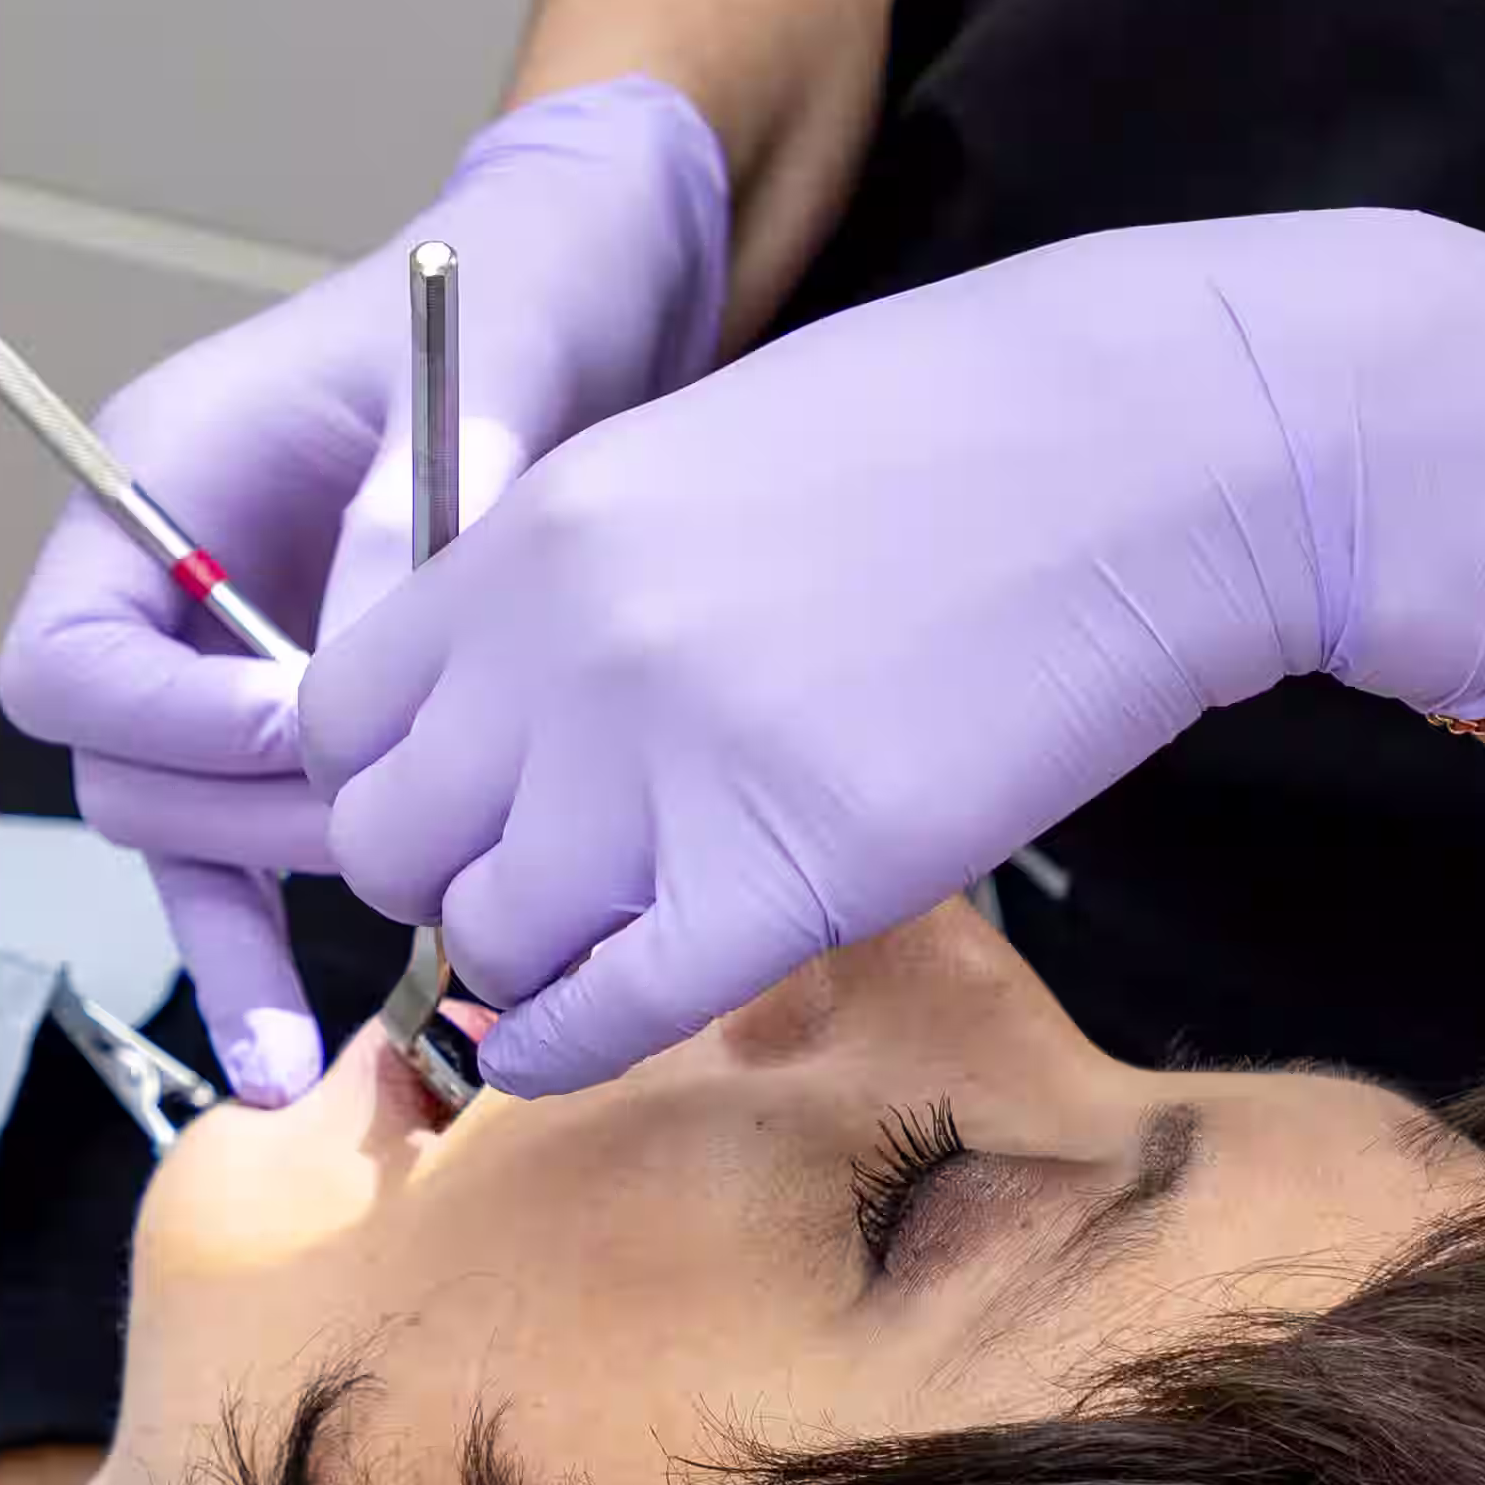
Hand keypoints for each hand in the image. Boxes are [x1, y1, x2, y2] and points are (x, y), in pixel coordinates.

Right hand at [0, 81, 731, 1105]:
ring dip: (251, 918)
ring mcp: (224, 665)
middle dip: (240, 813)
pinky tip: (293, 1056)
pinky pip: (243, 865)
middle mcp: (167, 582)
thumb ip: (411, 506)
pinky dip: (261, 952)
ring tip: (335, 1018)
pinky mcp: (297, 736)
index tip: (295, 722)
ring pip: (179, 834)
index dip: (165, 712)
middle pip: (119, 764)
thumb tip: (366, 657)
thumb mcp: (482, 363)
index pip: (70, 652)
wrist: (596, 286)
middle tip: (382, 826)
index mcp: (159, 477)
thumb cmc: (524, 288)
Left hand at [302, 213, 1484, 1095]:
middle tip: (527, 878)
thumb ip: (560, 589)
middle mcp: (558, 658)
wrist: (1143, 454)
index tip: (459, 796)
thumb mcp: (688, 463)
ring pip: (486, 940)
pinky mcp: (783, 876)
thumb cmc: (940, 443)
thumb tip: (485, 724)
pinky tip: (581, 1033)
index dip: (390, 778)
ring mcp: (663, 773)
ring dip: (524, 959)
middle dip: (443, 878)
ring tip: (595, 939)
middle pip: (388, 844)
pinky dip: (566, 1041)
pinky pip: (600, 1011)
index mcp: (525, 539)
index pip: (340, 717)